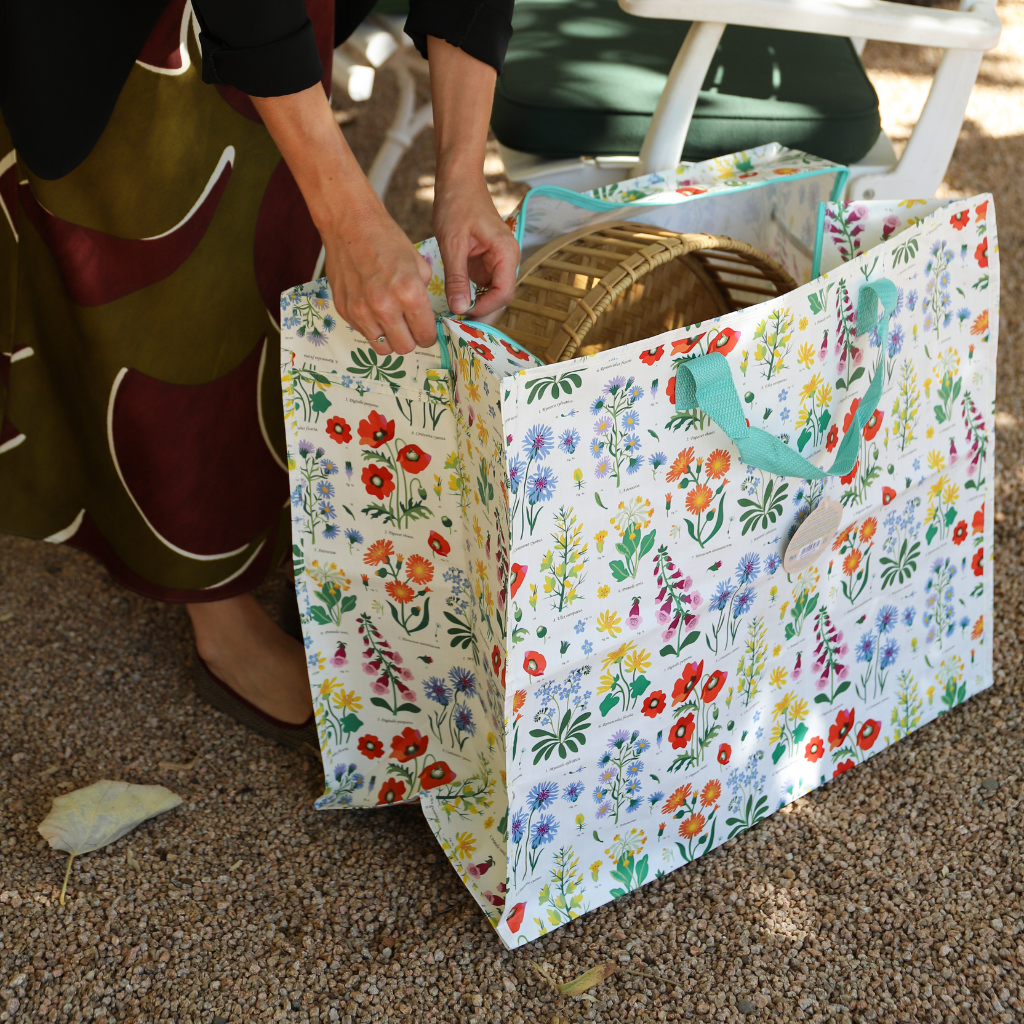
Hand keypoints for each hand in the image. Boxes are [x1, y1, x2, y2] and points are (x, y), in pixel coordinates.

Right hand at [321, 193, 436, 355]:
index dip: (429, 335)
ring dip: (390, 338)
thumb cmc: (387, 240)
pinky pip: (364, 333)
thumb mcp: (419, 265)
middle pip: (404, 347)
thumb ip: (424, 296)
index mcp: (409, 293)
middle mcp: (384, 307)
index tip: (427, 331)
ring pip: (382, 348)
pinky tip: (374, 308)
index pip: (425, 336)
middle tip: (410, 327)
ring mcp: (361, 311)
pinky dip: (372, 327)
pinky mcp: (344, 310)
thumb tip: (427, 319)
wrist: (350, 224)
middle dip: (411, 340)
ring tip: (392, 321)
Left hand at [432, 176, 518, 318]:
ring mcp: (498, 263)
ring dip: (475, 307)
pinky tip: (455, 302)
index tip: (461, 313)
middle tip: (457, 322)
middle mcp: (507, 259)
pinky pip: (482, 287)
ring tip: (454, 315)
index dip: (485, 308)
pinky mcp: (486, 264)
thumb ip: (457, 278)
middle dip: (482, 312)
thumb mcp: (452, 244)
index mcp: (506, 252)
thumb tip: (459, 308)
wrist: (458, 182)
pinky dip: (470, 297)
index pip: (504, 293)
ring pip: (492, 295)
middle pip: (501, 298)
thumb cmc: (457, 204)